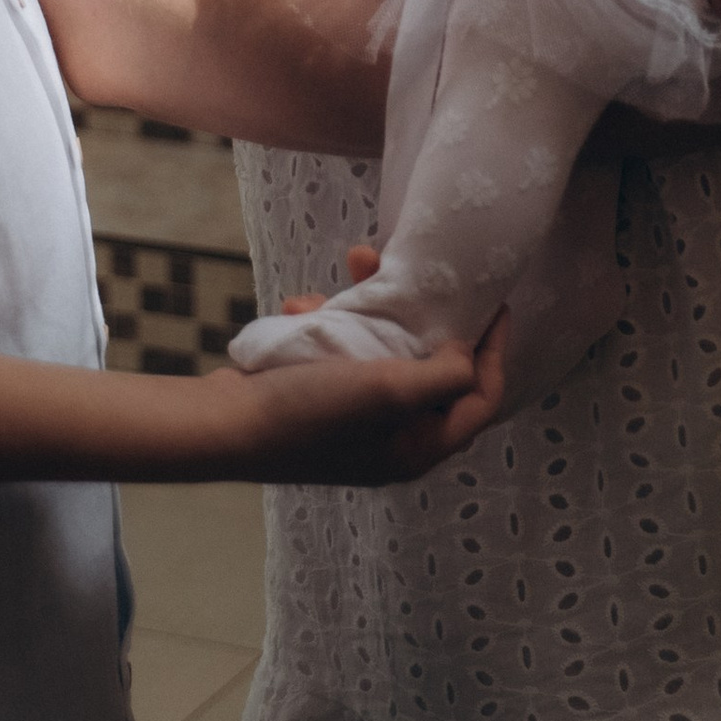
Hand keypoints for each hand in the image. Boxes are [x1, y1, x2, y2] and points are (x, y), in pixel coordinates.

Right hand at [206, 302, 507, 484]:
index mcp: (418, 447)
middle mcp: (392, 437)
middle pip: (432, 369)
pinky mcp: (319, 396)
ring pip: (383, 350)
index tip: (495, 304)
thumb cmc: (310, 412)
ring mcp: (353, 418)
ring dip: (370, 310)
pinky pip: (341, 350)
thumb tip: (466, 355)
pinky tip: (304, 306)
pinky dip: (328, 323)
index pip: (480, 400)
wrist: (224, 425)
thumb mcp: (389, 391)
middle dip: (423, 315)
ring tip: (351, 273)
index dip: (494, 352)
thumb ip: (443, 376)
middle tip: (413, 273)